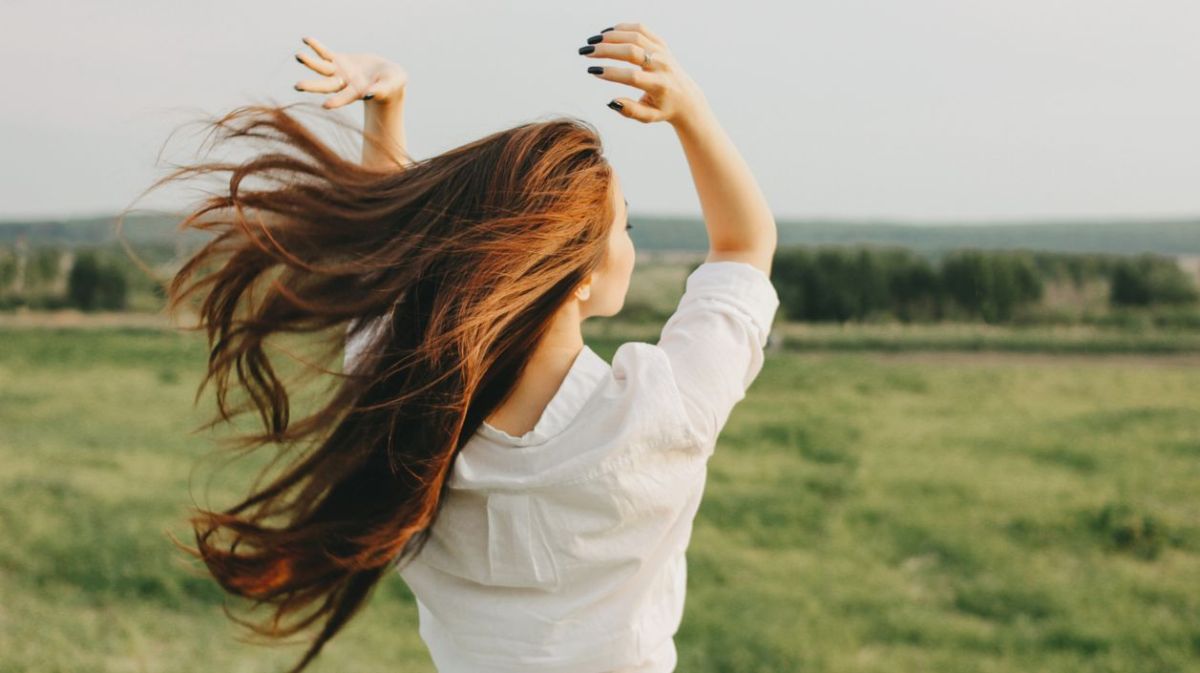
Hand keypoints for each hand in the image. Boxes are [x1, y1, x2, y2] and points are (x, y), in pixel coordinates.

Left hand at [293, 36, 407, 108]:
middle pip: (326, 85)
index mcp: (357, 93)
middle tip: (297, 86)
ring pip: (322, 68)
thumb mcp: (390, 85)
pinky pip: (325, 53)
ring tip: (298, 56)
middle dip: (312, 86)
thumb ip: (380, 90)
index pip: (345, 98)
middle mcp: (344, 84)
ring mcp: (339, 72)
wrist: (387, 76)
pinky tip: (305, 39)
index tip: (326, 105)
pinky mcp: (338, 61)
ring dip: (310, 62)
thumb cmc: (392, 83)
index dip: (337, 101)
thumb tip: (370, 94)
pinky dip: (316, 47)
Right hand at [579, 22, 708, 127]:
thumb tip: (611, 102)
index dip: (611, 73)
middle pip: (631, 51)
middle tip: (586, 53)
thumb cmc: (663, 109)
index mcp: (659, 85)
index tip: (592, 71)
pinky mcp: (661, 43)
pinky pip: (640, 29)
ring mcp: (662, 52)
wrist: (686, 97)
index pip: (632, 76)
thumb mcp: (648, 117)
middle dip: (605, 51)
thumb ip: (630, 111)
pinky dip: (622, 29)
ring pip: (634, 36)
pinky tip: (606, 34)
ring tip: (592, 43)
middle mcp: (662, 65)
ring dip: (610, 37)